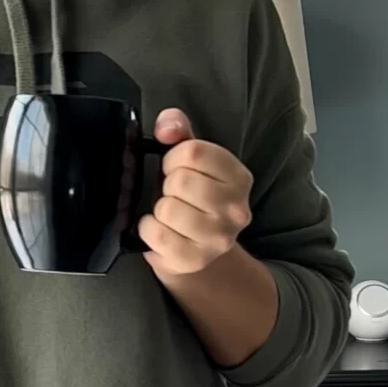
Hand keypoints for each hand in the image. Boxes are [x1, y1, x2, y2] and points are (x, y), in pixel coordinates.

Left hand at [138, 109, 252, 274]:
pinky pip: (158, 235)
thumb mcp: (188, 157)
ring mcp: (218, 239)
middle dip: (167, 185)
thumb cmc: (190, 194)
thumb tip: (167, 126)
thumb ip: (178, 130)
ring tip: (169, 213)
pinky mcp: (195, 260)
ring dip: (159, 209)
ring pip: (168, 209)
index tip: (173, 168)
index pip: (194, 152)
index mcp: (239, 178)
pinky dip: (148, 229)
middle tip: (173, 194)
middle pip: (181, 181)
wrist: (194, 244)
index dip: (172, 157)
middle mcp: (236, 210)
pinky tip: (159, 229)